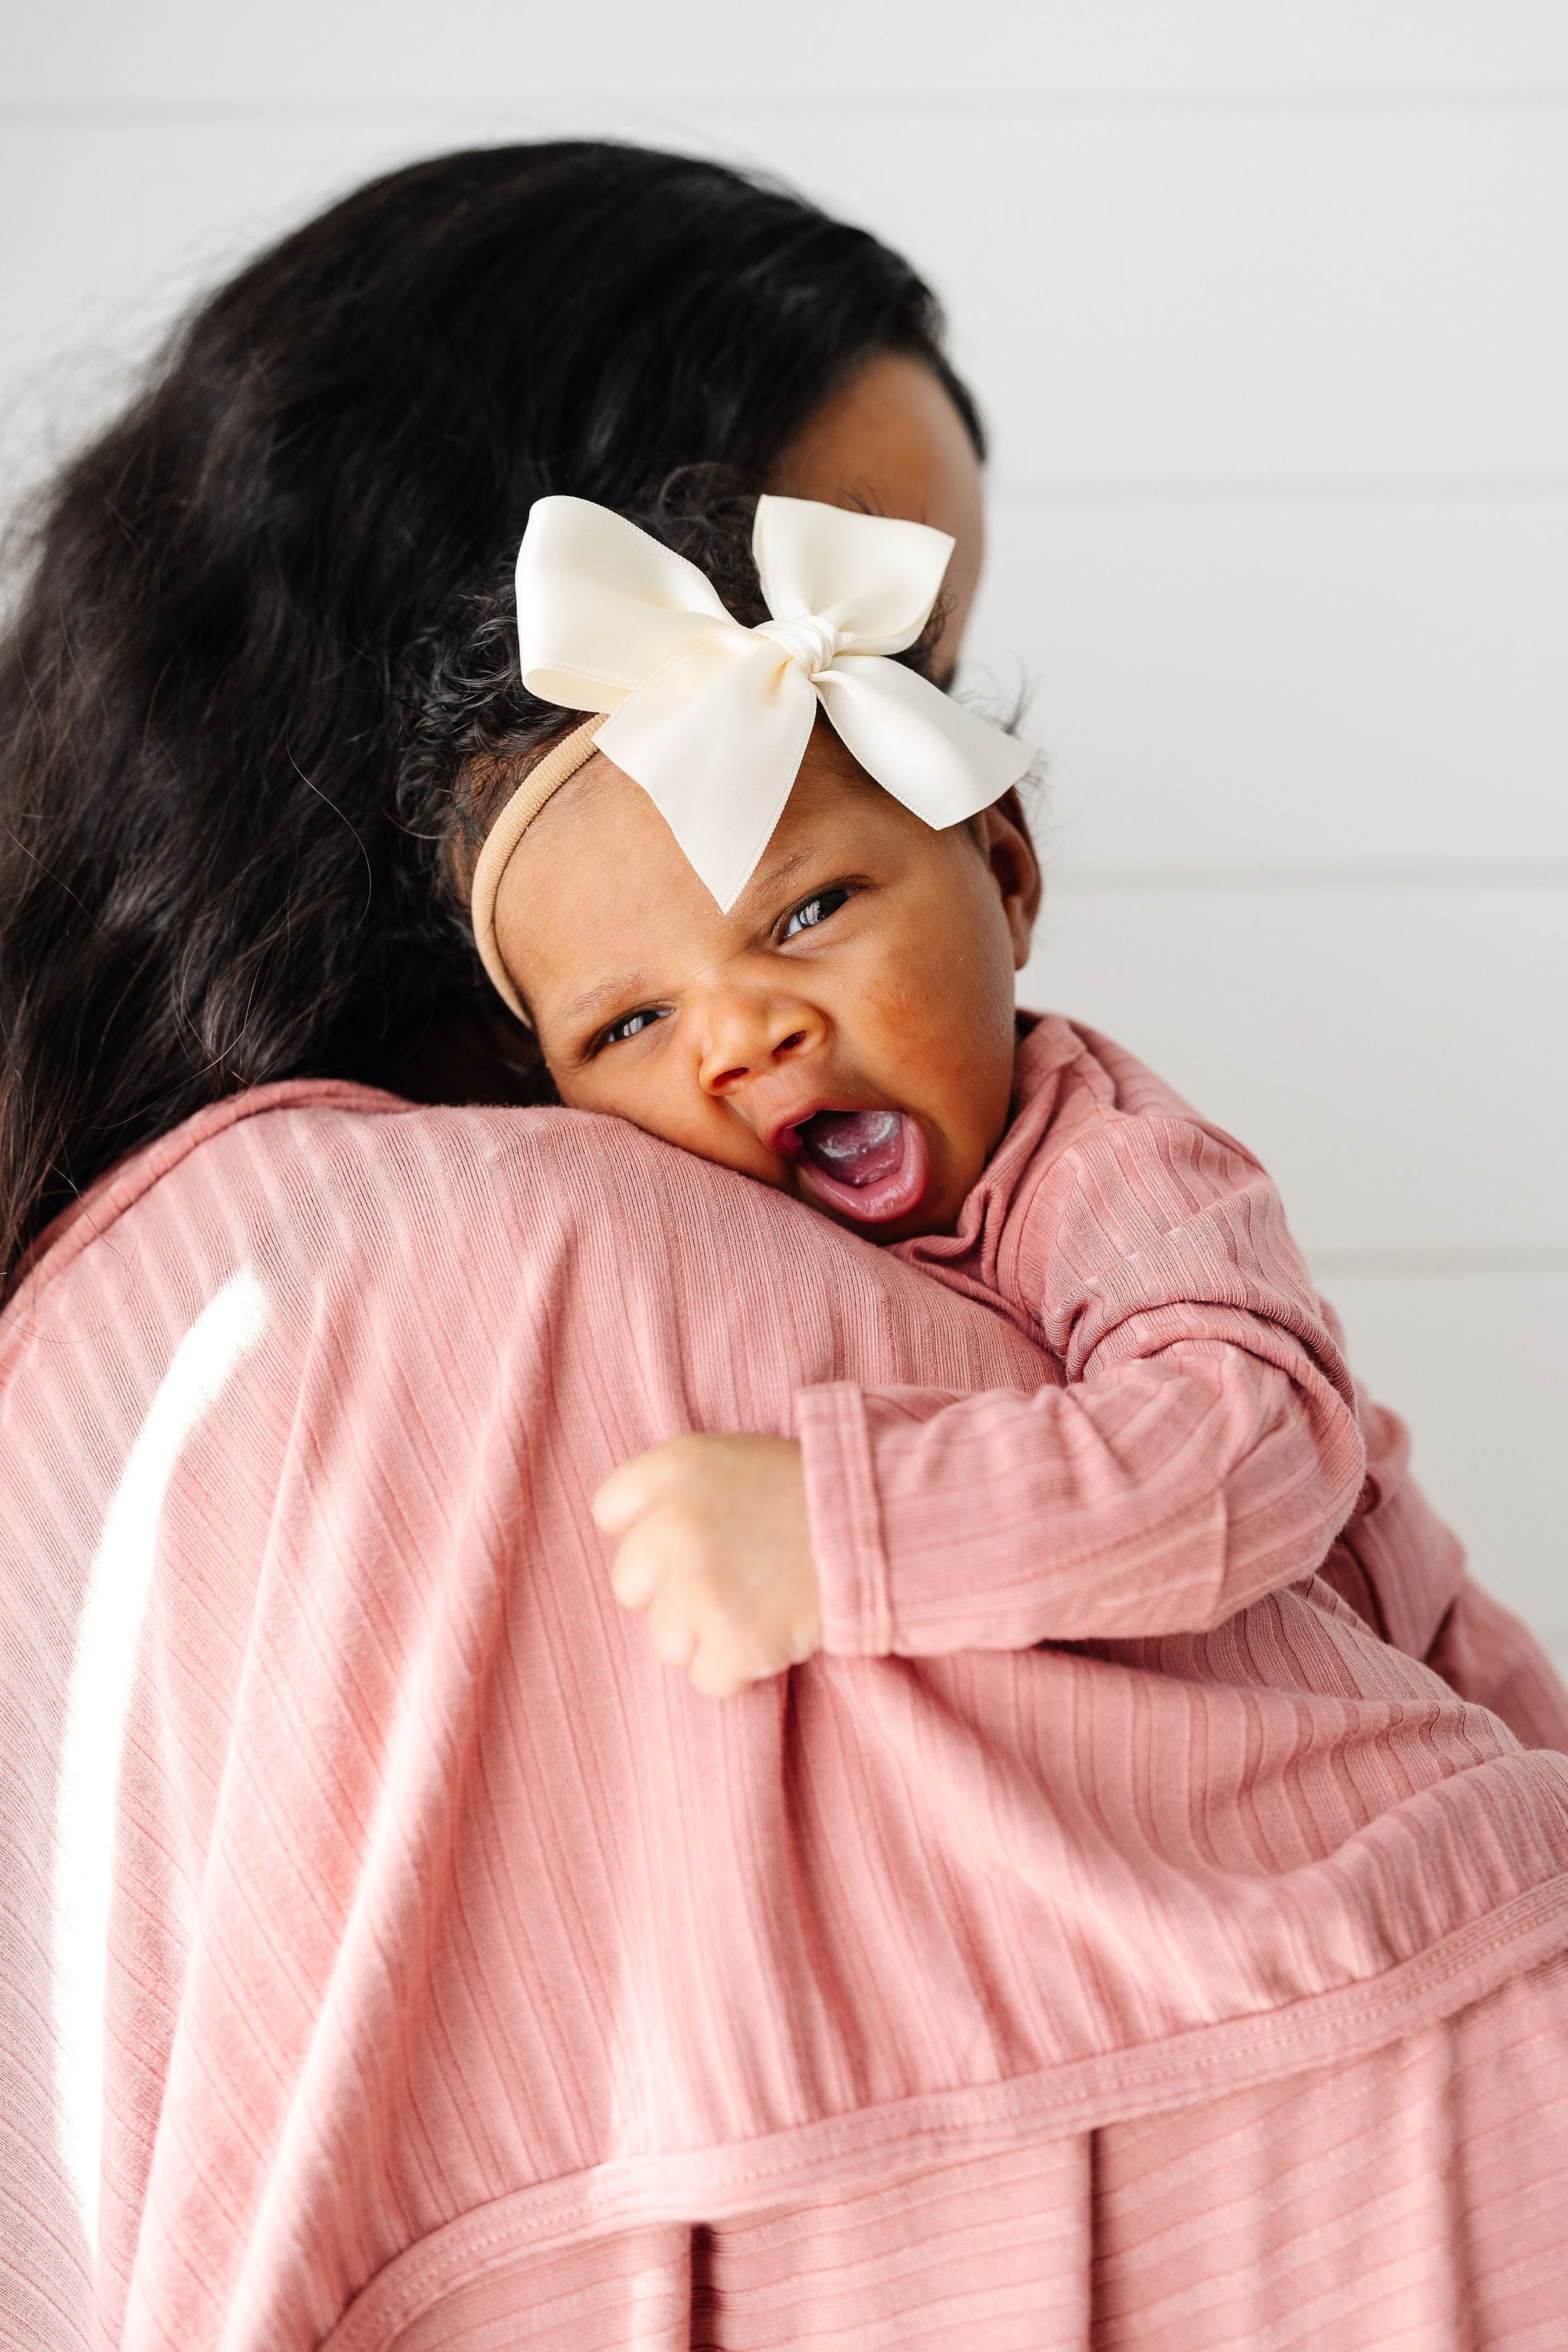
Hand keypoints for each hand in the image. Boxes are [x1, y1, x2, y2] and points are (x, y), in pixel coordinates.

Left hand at [591, 1434, 821, 1698]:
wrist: (880, 1526)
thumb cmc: (805, 1493)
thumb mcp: (730, 1459)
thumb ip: (673, 1491)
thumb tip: (630, 1540)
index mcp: (669, 1468)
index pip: (610, 1511)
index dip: (649, 1530)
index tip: (692, 1535)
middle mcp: (669, 1525)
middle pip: (630, 1585)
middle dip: (672, 1590)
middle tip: (732, 1574)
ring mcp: (698, 1588)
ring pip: (665, 1641)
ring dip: (707, 1634)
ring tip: (758, 1601)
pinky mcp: (730, 1642)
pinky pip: (708, 1680)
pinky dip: (739, 1669)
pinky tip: (773, 1630)